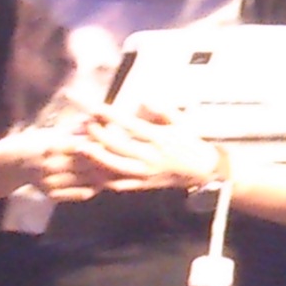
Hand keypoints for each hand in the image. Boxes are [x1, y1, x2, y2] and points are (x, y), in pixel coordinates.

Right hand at [3, 120, 115, 201]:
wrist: (13, 162)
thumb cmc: (40, 141)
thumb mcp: (57, 130)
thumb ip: (80, 125)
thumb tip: (102, 113)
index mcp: (53, 145)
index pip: (84, 146)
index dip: (103, 146)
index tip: (122, 143)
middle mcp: (50, 164)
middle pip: (87, 165)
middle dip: (109, 162)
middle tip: (130, 159)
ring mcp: (51, 181)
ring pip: (87, 181)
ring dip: (106, 177)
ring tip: (123, 172)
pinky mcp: (51, 194)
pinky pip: (79, 194)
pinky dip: (94, 189)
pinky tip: (104, 183)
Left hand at [80, 101, 225, 195]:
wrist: (203, 169)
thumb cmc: (191, 142)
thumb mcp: (182, 121)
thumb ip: (162, 110)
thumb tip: (144, 101)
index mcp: (160, 138)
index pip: (128, 123)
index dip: (109, 114)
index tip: (95, 107)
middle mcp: (151, 156)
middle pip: (118, 145)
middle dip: (98, 134)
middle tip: (86, 124)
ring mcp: (146, 172)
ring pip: (115, 166)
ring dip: (96, 157)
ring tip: (82, 147)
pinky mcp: (143, 184)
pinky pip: (119, 183)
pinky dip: (102, 178)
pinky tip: (91, 170)